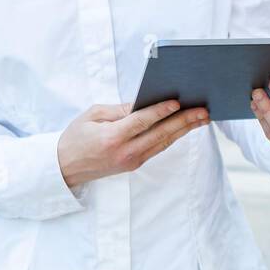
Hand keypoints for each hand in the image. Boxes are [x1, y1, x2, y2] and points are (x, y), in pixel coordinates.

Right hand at [57, 100, 207, 189]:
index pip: (141, 122)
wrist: (65, 168)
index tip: (178, 102)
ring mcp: (132, 161)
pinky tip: (185, 127)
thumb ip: (120, 109)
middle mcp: (125, 152)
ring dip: (184, 130)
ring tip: (202, 118)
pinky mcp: (134, 164)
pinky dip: (172, 136)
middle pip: (160, 134)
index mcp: (112, 137)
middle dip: (184, 122)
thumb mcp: (92, 115)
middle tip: (203, 111)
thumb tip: (144, 102)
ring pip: (163, 143)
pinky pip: (157, 148)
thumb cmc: (76, 137)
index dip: (160, 111)